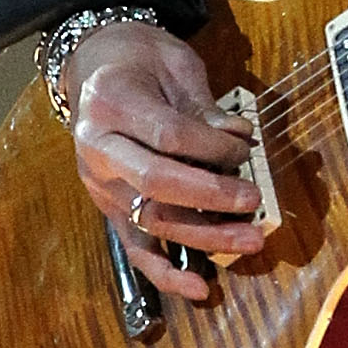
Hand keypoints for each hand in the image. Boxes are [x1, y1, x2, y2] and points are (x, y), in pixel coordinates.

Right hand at [64, 24, 263, 302]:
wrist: (93, 65)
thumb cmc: (138, 59)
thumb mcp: (173, 64)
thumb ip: (203, 104)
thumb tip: (240, 136)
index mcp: (111, 102)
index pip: (167, 136)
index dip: (212, 147)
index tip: (245, 147)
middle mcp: (97, 148)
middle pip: (156, 182)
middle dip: (211, 195)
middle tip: (254, 199)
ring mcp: (100, 184)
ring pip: (152, 220)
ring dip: (205, 236)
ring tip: (250, 240)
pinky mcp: (109, 209)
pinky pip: (136, 250)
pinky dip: (167, 274)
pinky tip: (200, 288)